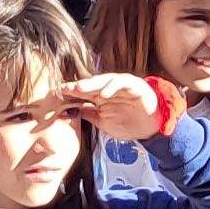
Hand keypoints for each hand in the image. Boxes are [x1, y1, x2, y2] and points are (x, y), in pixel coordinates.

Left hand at [55, 73, 169, 141]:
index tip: (58, 94)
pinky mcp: (134, 85)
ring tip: (80, 88)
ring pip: (104, 80)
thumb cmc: (128, 124)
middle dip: (77, 86)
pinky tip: (104, 94)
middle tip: (64, 88)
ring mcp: (121, 86)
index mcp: (100, 98)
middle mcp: (109, 89)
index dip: (71, 93)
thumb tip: (71, 111)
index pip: (83, 93)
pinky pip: (122, 82)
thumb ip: (90, 116)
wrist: (152, 128)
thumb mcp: (104, 123)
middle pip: (91, 85)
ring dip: (92, 83)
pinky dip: (112, 87)